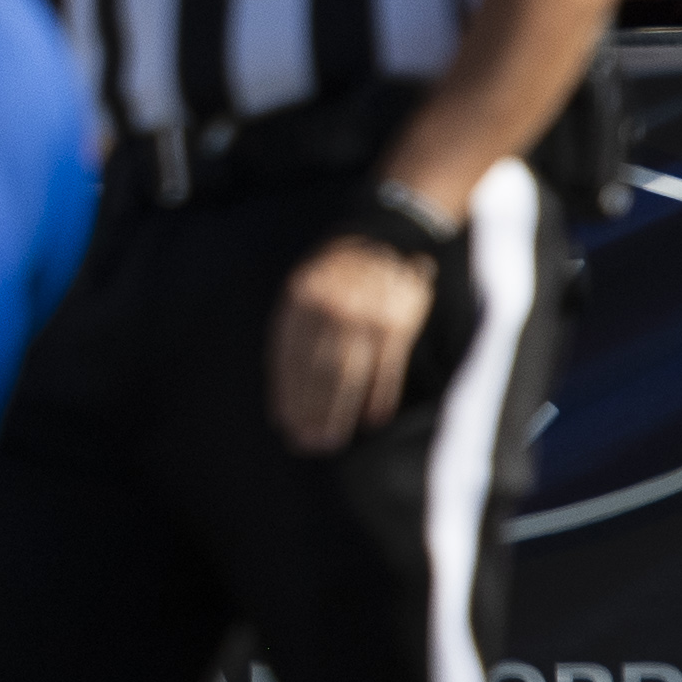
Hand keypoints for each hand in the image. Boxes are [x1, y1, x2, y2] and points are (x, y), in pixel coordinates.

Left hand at [267, 226, 436, 449]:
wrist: (389, 238)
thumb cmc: (338, 276)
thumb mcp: (306, 288)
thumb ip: (294, 331)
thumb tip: (282, 390)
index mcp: (301, 297)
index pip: (290, 357)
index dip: (287, 395)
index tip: (286, 424)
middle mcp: (332, 306)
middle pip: (318, 372)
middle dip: (310, 412)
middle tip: (307, 444)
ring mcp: (366, 314)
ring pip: (349, 375)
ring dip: (338, 413)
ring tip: (331, 440)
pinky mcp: (398, 323)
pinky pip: (386, 369)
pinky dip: (378, 398)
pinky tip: (371, 420)